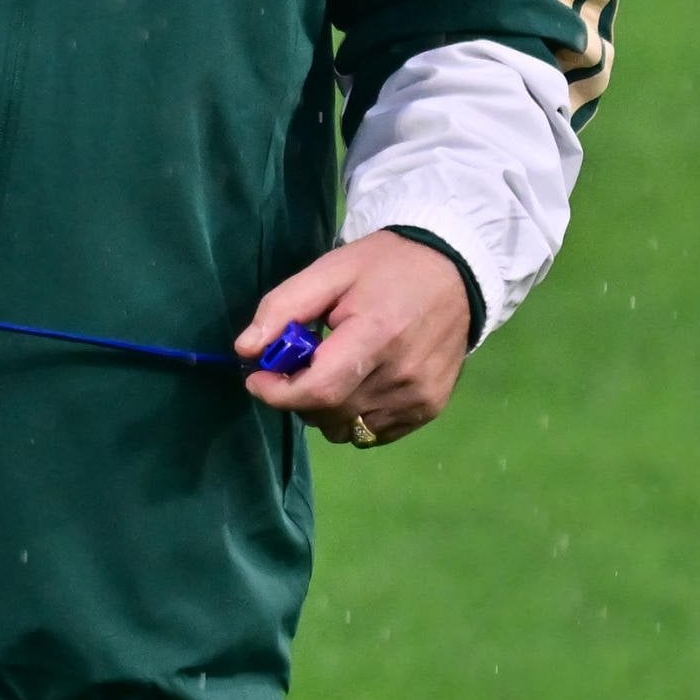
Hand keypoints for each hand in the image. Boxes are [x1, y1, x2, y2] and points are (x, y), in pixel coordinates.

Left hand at [236, 231, 472, 446]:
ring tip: (332, 371)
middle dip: (296, 396)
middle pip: (327, 413)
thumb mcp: (331, 270)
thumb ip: (284, 306)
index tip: (257, 378)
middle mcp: (402, 375)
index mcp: (377, 334)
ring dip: (324, 409)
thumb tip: (244, 349)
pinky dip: (352, 416)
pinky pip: (372, 433)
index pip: (318, 390)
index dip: (278, 392)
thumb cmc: (386, 266)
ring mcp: (419, 397)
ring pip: (346, 430)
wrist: (454, 271)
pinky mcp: (430, 409)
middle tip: (296, 365)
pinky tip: (359, 382)